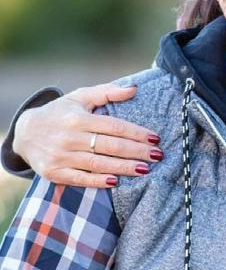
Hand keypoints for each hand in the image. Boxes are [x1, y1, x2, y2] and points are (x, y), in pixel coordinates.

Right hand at [13, 83, 161, 187]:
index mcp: (78, 118)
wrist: (25, 132)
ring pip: (98, 164)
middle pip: (110, 146)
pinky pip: (81, 179)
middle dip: (136, 152)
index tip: (155, 138)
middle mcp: (69, 137)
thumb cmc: (59, 113)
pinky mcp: (54, 172)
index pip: (114, 126)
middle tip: (158, 156)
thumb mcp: (79, 97)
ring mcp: (61, 156)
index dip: (136, 133)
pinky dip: (98, 181)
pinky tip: (116, 181)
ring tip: (145, 170)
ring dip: (124, 168)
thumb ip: (107, 92)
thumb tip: (134, 88)